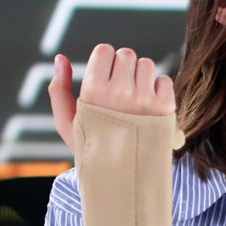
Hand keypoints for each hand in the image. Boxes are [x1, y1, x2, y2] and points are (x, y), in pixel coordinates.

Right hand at [49, 44, 174, 150]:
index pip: (104, 50)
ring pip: (147, 64)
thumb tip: (61, 59)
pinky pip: (164, 80)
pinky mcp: (166, 107)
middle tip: (120, 87)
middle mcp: (120, 92)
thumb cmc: (92, 146)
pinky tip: (148, 106)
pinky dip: (158, 88)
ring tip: (134, 97)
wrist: (125, 174)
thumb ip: (58, 88)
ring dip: (141, 76)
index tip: (104, 76)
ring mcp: (145, 99)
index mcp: (93, 91)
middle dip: (123, 66)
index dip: (105, 60)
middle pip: (127, 54)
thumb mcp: (66, 121)